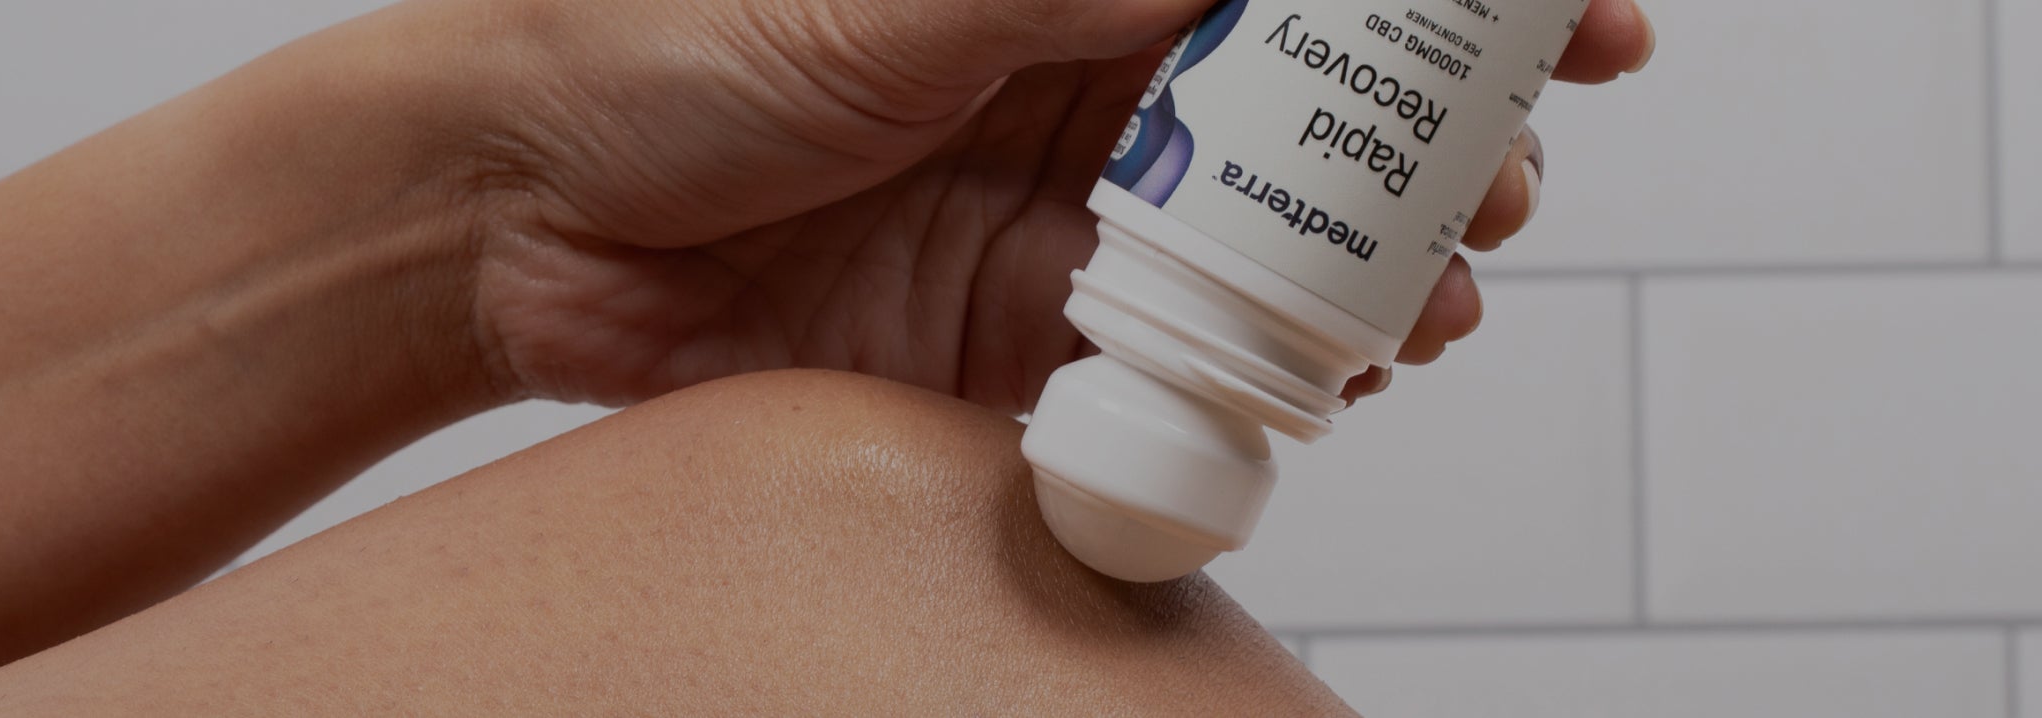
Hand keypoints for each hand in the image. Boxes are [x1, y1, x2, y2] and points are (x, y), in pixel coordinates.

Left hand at [453, 0, 1657, 410]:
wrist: (507, 207)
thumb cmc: (656, 39)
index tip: (1569, 10)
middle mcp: (1068, 78)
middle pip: (1298, 109)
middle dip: (1428, 135)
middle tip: (1512, 167)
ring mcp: (1045, 210)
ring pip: (1255, 241)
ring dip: (1372, 265)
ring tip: (1448, 285)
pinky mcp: (1003, 335)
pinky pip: (1164, 360)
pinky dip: (1262, 370)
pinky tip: (1341, 369)